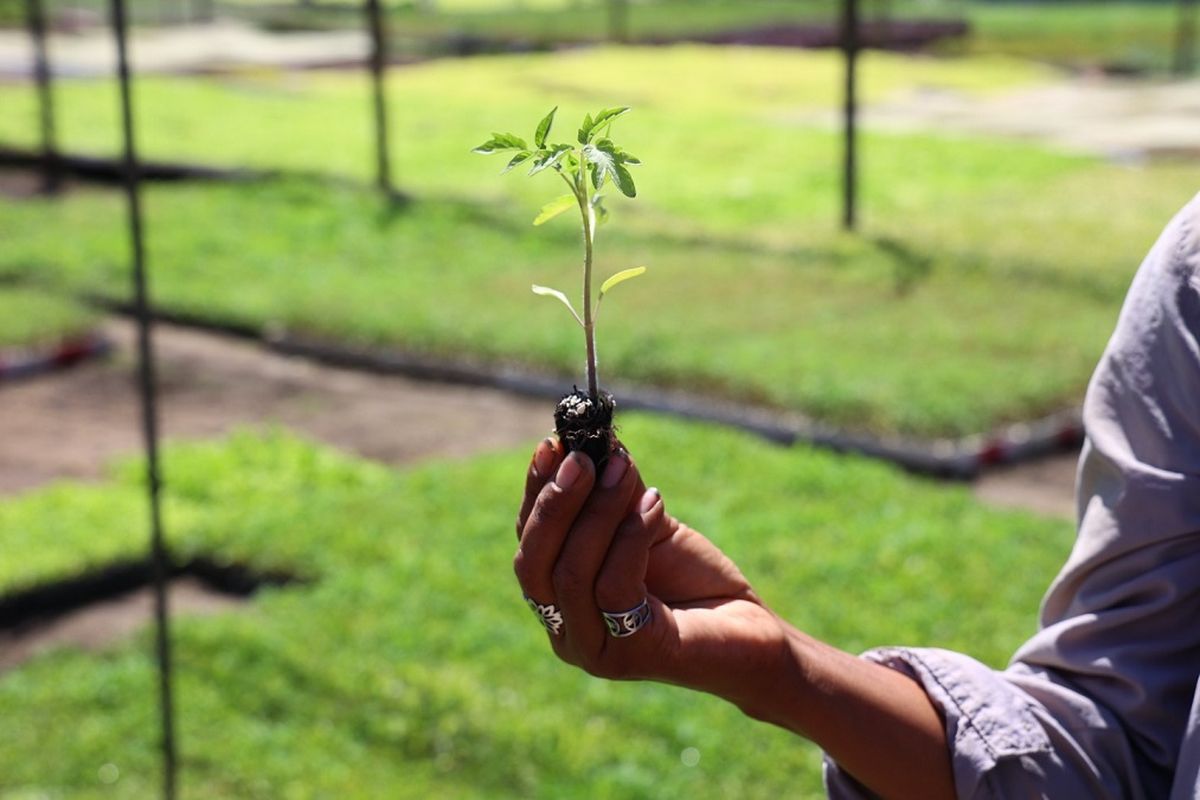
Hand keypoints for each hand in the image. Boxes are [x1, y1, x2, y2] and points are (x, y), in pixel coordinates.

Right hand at [513, 438, 785, 705]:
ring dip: (597, 513)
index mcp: (558, 598)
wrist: (749, 633)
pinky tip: (654, 503)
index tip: (554, 443)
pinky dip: (631, 537)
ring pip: (572, 574)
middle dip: (555, 503)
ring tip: (623, 470)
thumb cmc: (694, 580)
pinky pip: (614, 588)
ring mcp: (593, 649)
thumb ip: (617, 491)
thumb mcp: (647, 524)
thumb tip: (599, 438)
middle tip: (582, 458)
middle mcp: (565, 630)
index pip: (529, 541)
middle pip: (533, 563)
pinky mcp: (630, 655)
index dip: (536, 492)